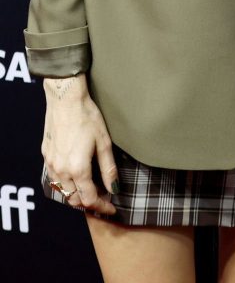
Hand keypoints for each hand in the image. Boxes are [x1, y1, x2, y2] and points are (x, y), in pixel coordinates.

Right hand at [42, 74, 118, 215]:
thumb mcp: (104, 142)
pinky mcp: (46, 155)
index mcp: (77, 169)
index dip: (102, 207)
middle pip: (73, 199)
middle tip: (102, 198)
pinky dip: (65, 183)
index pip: (89, 199)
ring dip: (75, 194)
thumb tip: (114, 188)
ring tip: (90, 188)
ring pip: (62, 190)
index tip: (112, 208)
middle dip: (88, 202)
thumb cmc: (87, 117)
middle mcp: (61, 170)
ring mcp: (51, 164)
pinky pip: (55, 178)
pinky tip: (75, 175)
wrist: (65, 99)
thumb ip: (108, 168)